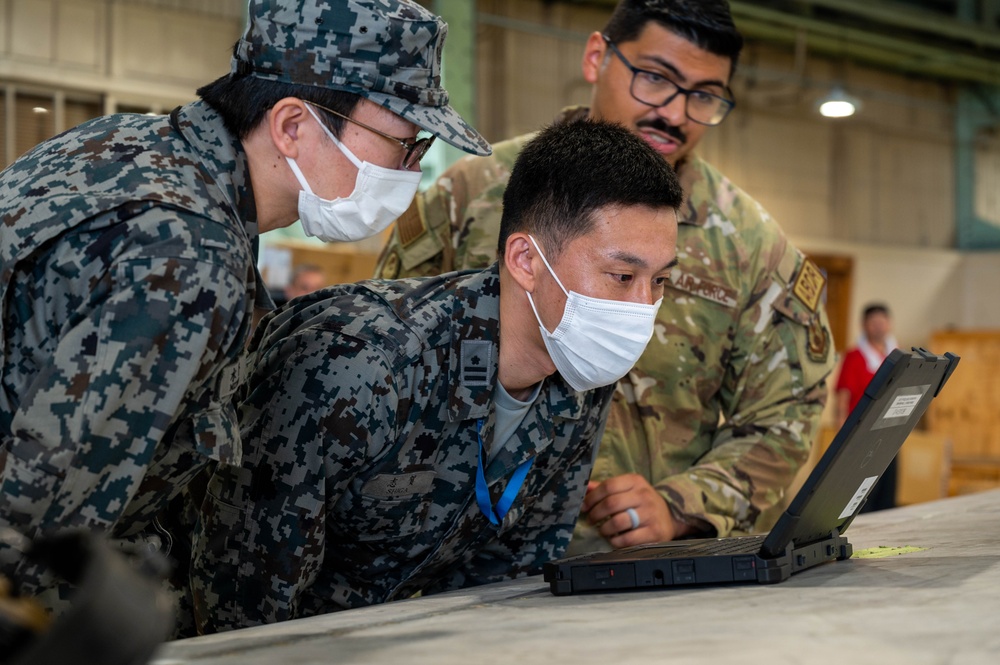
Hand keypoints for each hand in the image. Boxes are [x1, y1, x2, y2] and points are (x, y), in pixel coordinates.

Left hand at [581, 473, 696, 547]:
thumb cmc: (641, 503)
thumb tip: (585, 487)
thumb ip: (606, 488)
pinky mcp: (654, 532)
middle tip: (590, 520)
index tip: (584, 507)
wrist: (669, 518)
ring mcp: (650, 514)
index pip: (609, 485)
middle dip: (595, 514)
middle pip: (611, 503)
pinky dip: (616, 541)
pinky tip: (614, 539)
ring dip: (604, 529)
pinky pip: (628, 539)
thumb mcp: (627, 490)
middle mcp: (644, 495)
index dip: (592, 497)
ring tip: (602, 530)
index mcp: (635, 481)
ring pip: (618, 522)